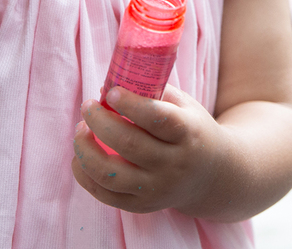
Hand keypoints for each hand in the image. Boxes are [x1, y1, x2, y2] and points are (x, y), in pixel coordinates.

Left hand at [71, 85, 223, 214]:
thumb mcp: (183, 106)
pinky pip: (105, 195)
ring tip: (81, 130)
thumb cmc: (191, 130)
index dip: (131, 104)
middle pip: (129, 144)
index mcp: (188, 133)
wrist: (211, 175)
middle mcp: (174, 165)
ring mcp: (157, 189)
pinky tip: (79, 156)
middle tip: (88, 106)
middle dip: (99, 122)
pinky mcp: (142, 206)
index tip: (111, 92)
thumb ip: (151, 91)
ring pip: (111, 175)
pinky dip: (84, 175)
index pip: (158, 119)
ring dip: (86, 150)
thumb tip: (106, 86)